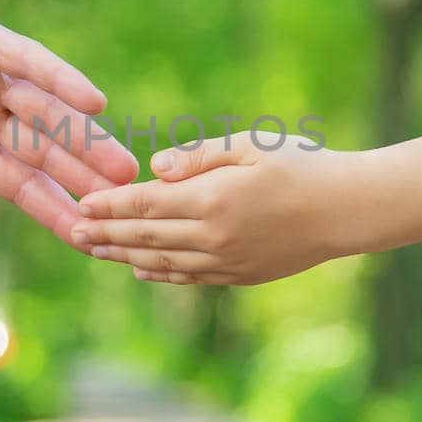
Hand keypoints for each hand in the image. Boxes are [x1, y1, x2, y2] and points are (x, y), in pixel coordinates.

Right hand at [0, 0, 137, 279]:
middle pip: (43, 151)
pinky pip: (27, 59)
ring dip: (83, 138)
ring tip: (123, 168)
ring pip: (45, 111)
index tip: (86, 239)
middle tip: (126, 209)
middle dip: (81, 179)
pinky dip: (59, 78)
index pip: (16, 181)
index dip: (49, 208)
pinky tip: (94, 102)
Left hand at [72, 132, 352, 285]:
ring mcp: (227, 261)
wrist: (350, 210)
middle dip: (104, 234)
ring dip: (123, 256)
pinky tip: (140, 269)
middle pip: (145, 236)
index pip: (145, 203)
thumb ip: (199, 157)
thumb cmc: (303, 165)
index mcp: (213, 199)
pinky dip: (159, 273)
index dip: (109, 205)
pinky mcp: (241, 275)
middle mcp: (214, 236)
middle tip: (71, 232)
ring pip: (162, 261)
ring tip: (95, 251)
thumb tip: (154, 168)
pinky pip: (189, 277)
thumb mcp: (251, 145)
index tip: (80, 203)